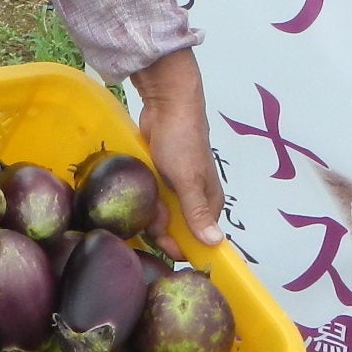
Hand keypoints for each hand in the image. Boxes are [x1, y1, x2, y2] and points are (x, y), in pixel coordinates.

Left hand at [128, 46, 226, 247]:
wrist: (166, 102)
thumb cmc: (182, 140)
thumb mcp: (188, 180)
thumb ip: (197, 213)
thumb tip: (216, 243)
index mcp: (209, 200)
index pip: (199, 237)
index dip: (182, 246)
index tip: (163, 249)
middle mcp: (194, 196)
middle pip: (176, 228)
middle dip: (160, 227)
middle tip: (148, 219)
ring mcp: (174, 185)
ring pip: (160, 212)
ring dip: (149, 210)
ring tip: (143, 197)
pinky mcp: (159, 175)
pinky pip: (149, 196)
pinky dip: (143, 195)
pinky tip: (135, 190)